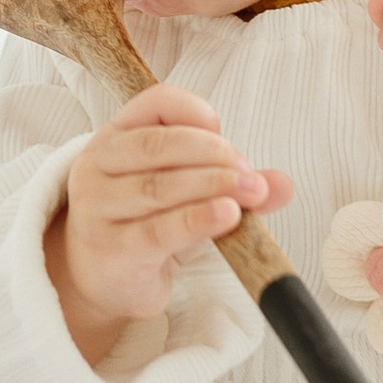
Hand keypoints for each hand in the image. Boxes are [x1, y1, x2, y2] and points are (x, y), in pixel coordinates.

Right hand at [46, 85, 288, 357]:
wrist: (103, 279)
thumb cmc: (147, 222)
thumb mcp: (190, 194)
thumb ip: (232, 183)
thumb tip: (283, 184)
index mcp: (117, 135)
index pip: (157, 104)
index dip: (198, 115)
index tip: (228, 140)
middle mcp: (98, 165)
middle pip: (159, 145)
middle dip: (215, 155)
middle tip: (251, 177)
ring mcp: (98, 208)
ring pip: (159, 187)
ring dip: (213, 186)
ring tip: (251, 194)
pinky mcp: (112, 249)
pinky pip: (157, 230)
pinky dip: (196, 220)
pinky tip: (226, 215)